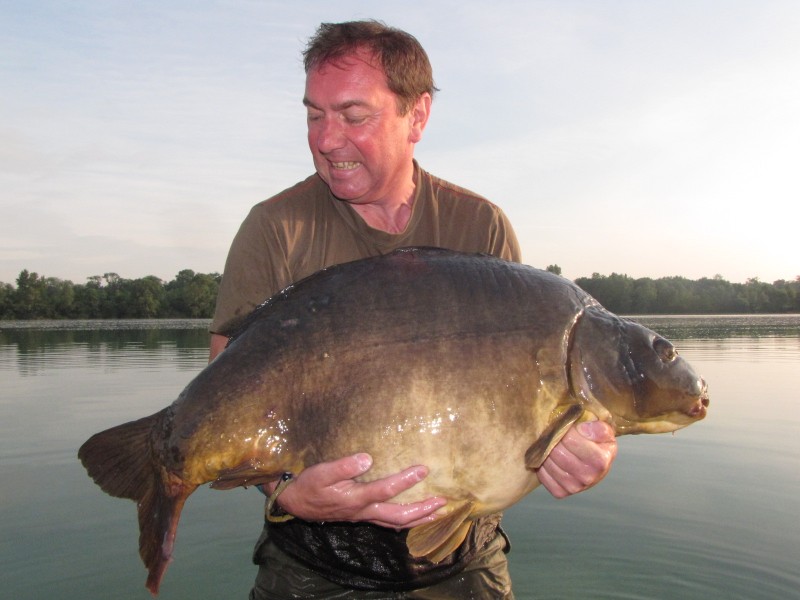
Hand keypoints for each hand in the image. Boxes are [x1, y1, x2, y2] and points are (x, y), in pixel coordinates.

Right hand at [268, 453, 446, 528]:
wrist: (296, 503)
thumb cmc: (310, 485)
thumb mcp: (322, 472)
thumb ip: (344, 466)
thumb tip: (367, 458)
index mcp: (355, 498)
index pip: (386, 490)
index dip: (406, 480)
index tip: (424, 469)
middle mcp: (364, 511)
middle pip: (399, 516)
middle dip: (422, 510)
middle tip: (443, 502)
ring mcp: (364, 516)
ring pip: (396, 523)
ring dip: (418, 519)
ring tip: (438, 513)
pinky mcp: (362, 516)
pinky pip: (389, 523)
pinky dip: (406, 522)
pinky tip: (415, 517)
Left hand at [536, 421, 617, 498]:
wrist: (597, 464)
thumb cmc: (598, 443)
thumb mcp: (604, 431)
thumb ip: (599, 428)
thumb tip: (583, 429)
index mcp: (599, 461)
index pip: (569, 439)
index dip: (564, 428)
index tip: (567, 426)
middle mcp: (587, 477)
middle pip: (556, 451)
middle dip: (554, 438)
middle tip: (556, 433)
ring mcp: (573, 487)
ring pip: (547, 462)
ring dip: (546, 450)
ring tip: (553, 444)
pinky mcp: (560, 492)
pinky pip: (542, 475)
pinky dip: (542, 464)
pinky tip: (550, 457)